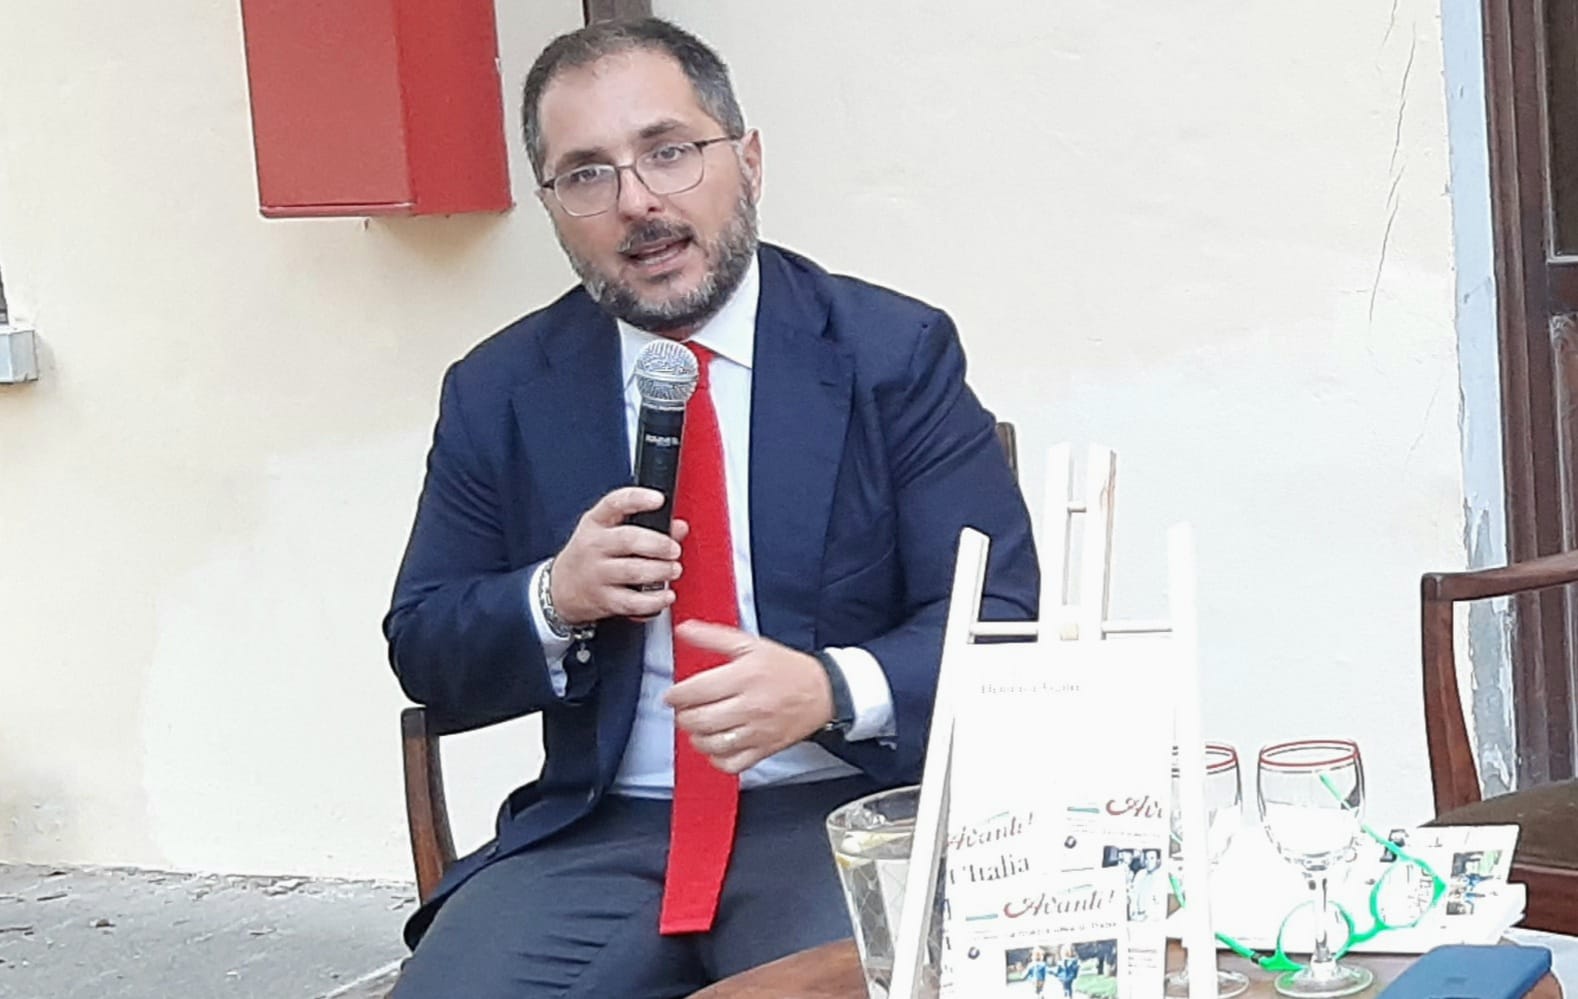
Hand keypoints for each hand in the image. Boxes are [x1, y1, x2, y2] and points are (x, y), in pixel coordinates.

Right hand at [549, 487, 688, 624]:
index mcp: (596, 523)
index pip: (615, 503)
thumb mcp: (608, 532)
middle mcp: (594, 546)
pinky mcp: (604, 600)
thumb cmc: (589, 555)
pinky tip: (665, 595)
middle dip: (658, 544)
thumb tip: (679, 527)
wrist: (560, 588)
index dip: (638, 499)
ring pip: (632, 571)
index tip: (658, 499)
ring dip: (660, 571)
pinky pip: (632, 602)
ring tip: (673, 570)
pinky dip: (653, 600)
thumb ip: (646, 526)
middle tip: (674, 549)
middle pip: (628, 540)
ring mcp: (597, 574)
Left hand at [664, 620, 834, 774]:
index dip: (675, 695)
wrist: (823, 691)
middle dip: (683, 716)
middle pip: (700, 720)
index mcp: (745, 677)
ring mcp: (757, 731)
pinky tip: (716, 744)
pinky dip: (716, 758)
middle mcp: (750, 706)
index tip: (672, 695)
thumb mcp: (750, 644)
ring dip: (696, 736)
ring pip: (711, 744)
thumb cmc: (786, 668)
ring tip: (699, 726)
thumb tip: (683, 629)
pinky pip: (730, 764)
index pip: (696, 691)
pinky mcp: (764, 750)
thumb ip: (713, 637)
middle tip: (684, 710)